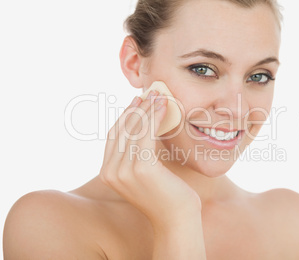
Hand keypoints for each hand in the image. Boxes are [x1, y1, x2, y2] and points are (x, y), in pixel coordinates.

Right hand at [99, 90, 200, 228]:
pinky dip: (154, 117)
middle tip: (151, 93)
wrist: (176, 218)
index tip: (137, 102)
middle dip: (137, 108)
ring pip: (135, 129)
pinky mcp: (141, 167)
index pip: (114, 136)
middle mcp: (110, 171)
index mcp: (107, 173)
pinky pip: (146, 134)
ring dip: (148, 108)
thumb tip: (142, 127)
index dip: (125, 115)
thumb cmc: (164, 194)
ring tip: (160, 96)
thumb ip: (136, 155)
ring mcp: (123, 170)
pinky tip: (163, 106)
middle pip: (122, 129)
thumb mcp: (143, 173)